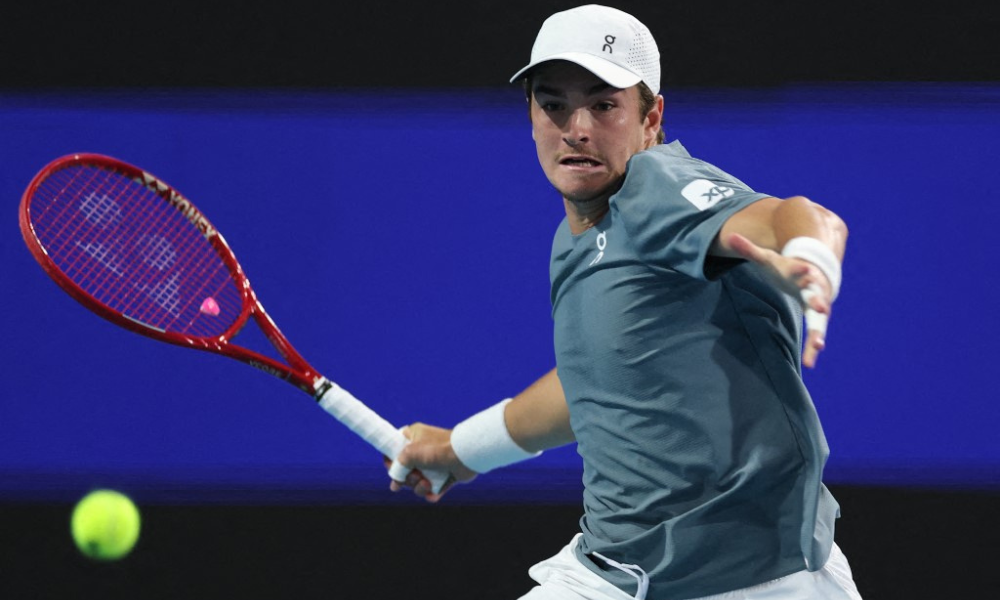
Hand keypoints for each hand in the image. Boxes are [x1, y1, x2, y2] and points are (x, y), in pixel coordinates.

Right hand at [384, 423, 476, 502]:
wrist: (466, 456)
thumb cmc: (438, 449)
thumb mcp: (410, 453)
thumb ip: (398, 466)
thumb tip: (395, 483)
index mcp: (412, 437)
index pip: (393, 449)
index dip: (391, 462)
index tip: (394, 470)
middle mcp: (422, 450)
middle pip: (404, 470)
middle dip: (408, 479)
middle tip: (415, 476)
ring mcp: (433, 463)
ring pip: (417, 482)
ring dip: (419, 487)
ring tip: (428, 483)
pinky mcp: (444, 475)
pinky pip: (431, 489)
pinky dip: (431, 493)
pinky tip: (433, 493)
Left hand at [726, 233, 833, 367]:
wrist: (813, 271)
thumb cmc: (786, 267)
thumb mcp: (767, 258)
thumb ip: (749, 249)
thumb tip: (728, 236)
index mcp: (800, 271)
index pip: (801, 269)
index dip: (802, 269)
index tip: (805, 269)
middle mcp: (814, 289)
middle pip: (818, 294)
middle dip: (820, 300)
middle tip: (822, 307)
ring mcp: (818, 304)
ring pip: (821, 319)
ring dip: (819, 332)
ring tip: (818, 346)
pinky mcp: (818, 318)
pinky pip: (817, 333)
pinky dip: (813, 346)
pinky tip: (809, 362)